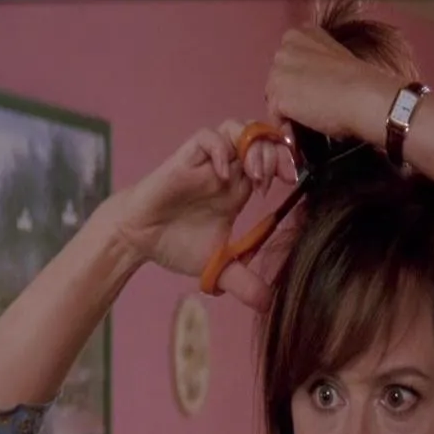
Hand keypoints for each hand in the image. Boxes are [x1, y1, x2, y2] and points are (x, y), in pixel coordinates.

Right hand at [107, 121, 294, 309]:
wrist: (140, 239)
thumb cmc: (177, 244)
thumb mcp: (218, 267)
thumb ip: (244, 282)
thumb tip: (269, 305)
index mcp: (240, 189)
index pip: (273, 160)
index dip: (287, 164)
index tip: (294, 183)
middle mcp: (227, 171)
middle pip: (261, 138)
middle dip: (277, 153)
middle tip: (280, 179)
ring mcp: (207, 163)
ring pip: (236, 129)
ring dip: (251, 147)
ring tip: (254, 176)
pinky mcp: (185, 159)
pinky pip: (207, 137)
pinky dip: (220, 149)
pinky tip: (223, 175)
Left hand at [264, 26, 401, 147]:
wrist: (365, 97)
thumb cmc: (359, 81)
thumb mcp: (335, 59)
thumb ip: (317, 65)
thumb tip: (310, 88)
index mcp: (301, 34)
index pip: (288, 62)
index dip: (298, 79)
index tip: (312, 92)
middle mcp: (284, 48)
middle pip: (277, 78)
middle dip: (290, 93)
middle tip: (310, 108)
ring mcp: (278, 72)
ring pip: (274, 98)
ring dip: (287, 111)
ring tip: (308, 121)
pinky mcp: (277, 96)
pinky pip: (275, 117)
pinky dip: (286, 127)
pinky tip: (302, 130)